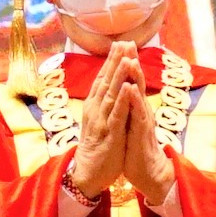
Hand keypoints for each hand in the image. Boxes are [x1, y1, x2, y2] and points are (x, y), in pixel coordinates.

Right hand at [66, 49, 134, 197]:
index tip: (119, 43)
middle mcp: (96, 110)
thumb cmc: (96, 147)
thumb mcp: (99, 121)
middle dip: (116, 61)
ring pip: (112, 94)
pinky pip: (117, 115)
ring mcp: (102, 121)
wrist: (87, 174)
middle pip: (106, 81)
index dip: (111, 61)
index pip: (103, 79)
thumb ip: (103, 104)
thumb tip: (110, 88)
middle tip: (124, 42)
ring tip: (127, 57)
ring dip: (119, 75)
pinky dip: (123, 100)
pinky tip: (128, 87)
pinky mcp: (110, 134)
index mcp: (95, 106)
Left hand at [103, 49, 174, 211]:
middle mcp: (141, 110)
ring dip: (135, 77)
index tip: (120, 44)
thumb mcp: (129, 123)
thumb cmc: (136, 148)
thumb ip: (128, 107)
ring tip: (131, 59)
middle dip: (132, 62)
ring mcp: (143, 120)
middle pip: (137, 82)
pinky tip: (131, 89)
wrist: (149, 172)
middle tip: (128, 42)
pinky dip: (134, 101)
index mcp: (135, 107)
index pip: (130, 81)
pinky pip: (138, 115)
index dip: (125, 63)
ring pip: (139, 95)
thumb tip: (123, 91)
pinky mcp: (142, 133)